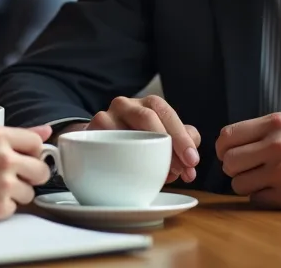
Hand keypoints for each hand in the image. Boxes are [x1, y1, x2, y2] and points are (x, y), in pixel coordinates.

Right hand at [0, 125, 52, 225]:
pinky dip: (3, 207)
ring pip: (30, 192)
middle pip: (42, 170)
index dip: (31, 152)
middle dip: (31, 175)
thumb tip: (47, 130)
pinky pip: (15, 208)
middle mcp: (4, 158)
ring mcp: (4, 184)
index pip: (36, 142)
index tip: (22, 158)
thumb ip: (13, 134)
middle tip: (11, 177)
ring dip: (16, 193)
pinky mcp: (0, 207)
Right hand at [85, 96, 200, 183]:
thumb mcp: (163, 140)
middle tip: (182, 171)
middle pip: (147, 117)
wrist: (99, 148)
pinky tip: (132, 175)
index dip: (181, 135)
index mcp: (146, 104)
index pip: (164, 111)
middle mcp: (124, 105)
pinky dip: (122, 163)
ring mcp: (104, 117)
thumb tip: (192, 147)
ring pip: (126, 132)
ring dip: (147, 156)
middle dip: (168, 144)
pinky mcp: (88, 134)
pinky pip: (106, 146)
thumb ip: (182, 140)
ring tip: (163, 176)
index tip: (192, 160)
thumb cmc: (138, 145)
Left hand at [215, 112, 280, 209]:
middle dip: (234, 167)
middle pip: (228, 162)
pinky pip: (256, 199)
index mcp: (276, 124)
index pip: (227, 136)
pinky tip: (277, 189)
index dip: (223, 148)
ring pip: (238, 183)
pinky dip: (262, 196)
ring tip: (264, 179)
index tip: (228, 153)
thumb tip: (226, 144)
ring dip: (247, 183)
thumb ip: (260, 131)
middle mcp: (277, 146)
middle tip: (247, 168)